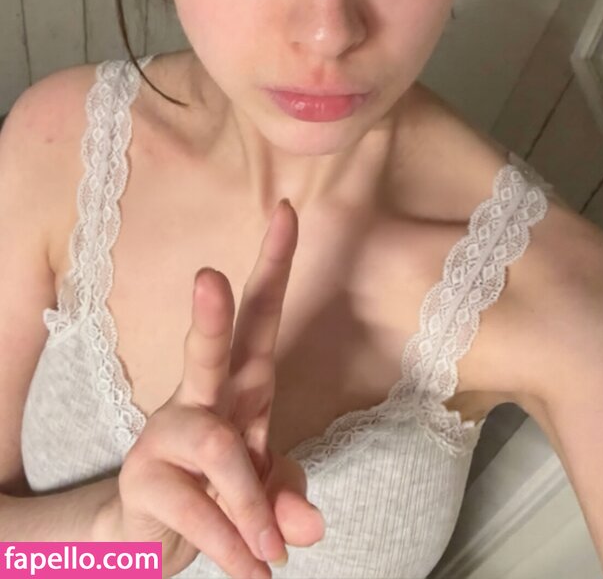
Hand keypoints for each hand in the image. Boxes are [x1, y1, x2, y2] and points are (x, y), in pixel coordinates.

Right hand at [98, 198, 324, 578]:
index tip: (288, 210)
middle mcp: (203, 400)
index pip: (261, 318)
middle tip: (209, 276)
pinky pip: (199, 509)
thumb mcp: (265, 492)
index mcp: (242, 388)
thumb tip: (307, 526)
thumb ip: (287, 496)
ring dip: (249, 507)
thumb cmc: (219, 492)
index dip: (275, 265)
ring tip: (267, 558)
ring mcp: (167, 436)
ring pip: (218, 451)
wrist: (153, 537)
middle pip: (208, 351)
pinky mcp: (144, 478)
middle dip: (211, 314)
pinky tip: (250, 570)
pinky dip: (232, 546)